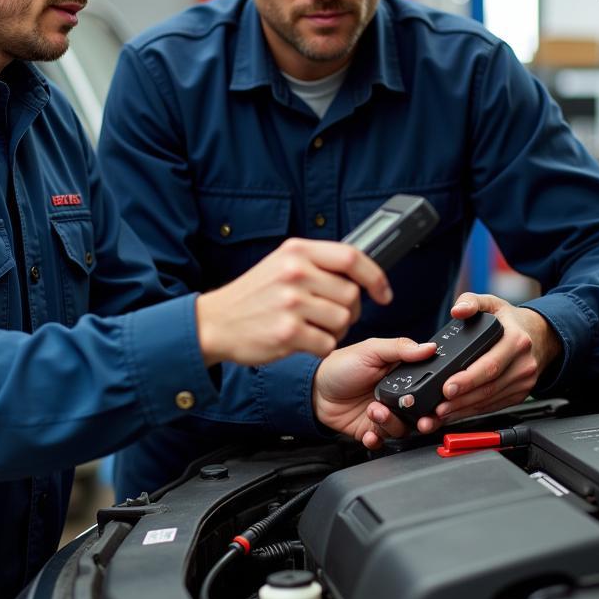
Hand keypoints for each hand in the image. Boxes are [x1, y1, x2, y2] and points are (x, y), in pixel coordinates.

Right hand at [196, 238, 392, 365]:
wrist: (214, 322)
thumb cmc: (253, 296)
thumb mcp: (281, 264)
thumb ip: (317, 263)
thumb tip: (361, 272)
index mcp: (296, 251)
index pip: (352, 257)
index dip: (375, 277)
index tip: (383, 293)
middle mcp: (294, 272)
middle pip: (351, 294)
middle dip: (351, 311)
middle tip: (331, 316)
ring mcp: (291, 302)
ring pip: (343, 320)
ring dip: (335, 331)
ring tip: (312, 328)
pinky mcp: (287, 332)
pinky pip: (327, 343)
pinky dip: (321, 347)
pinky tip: (302, 341)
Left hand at [313, 336, 437, 447]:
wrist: (315, 390)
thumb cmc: (341, 365)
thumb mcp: (371, 350)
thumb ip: (400, 348)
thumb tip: (429, 346)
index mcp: (402, 375)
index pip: (429, 387)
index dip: (437, 396)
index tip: (437, 402)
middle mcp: (398, 397)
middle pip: (422, 413)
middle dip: (422, 418)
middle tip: (416, 418)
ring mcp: (386, 415)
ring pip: (403, 428)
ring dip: (390, 424)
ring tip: (374, 412)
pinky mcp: (371, 430)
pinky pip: (382, 441)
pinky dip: (377, 439)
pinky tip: (369, 433)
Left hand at [410, 292, 561, 431]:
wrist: (542, 335)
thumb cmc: (512, 322)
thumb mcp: (493, 304)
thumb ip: (471, 301)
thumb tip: (457, 310)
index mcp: (516, 341)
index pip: (490, 365)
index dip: (468, 379)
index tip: (447, 386)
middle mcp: (523, 364)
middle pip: (489, 387)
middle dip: (461, 399)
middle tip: (439, 406)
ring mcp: (524, 381)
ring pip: (491, 400)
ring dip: (464, 409)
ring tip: (442, 412)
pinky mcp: (520, 393)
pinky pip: (495, 405)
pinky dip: (474, 411)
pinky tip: (456, 413)